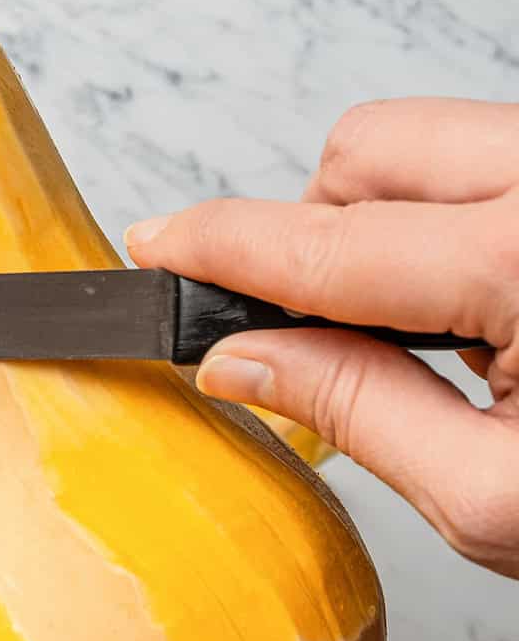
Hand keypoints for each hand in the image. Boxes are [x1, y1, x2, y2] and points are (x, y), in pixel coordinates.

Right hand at [125, 98, 518, 577]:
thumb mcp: (496, 500)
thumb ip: (353, 411)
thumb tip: (240, 355)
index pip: (330, 241)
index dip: (225, 245)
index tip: (155, 247)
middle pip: (370, 149)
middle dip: (317, 227)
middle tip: (327, 334)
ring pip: (426, 141)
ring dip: (386, 221)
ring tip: (443, 332)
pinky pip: (485, 158)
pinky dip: (451, 219)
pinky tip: (491, 309)